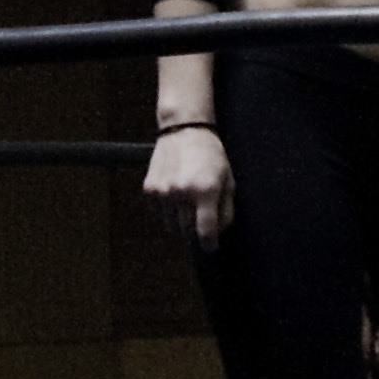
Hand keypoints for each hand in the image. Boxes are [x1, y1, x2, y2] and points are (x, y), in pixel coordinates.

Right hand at [143, 124, 234, 248]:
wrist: (184, 131)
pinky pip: (159, 213)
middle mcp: (182, 194)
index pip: (205, 232)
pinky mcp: (150, 189)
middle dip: (196, 233)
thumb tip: (217, 234)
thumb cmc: (211, 156)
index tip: (211, 247)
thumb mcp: (228, 180)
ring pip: (171, 226)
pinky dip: (167, 211)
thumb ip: (226, 210)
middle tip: (200, 223)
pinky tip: (175, 196)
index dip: (209, 244)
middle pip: (187, 232)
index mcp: (205, 191)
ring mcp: (163, 192)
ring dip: (180, 224)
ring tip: (188, 206)